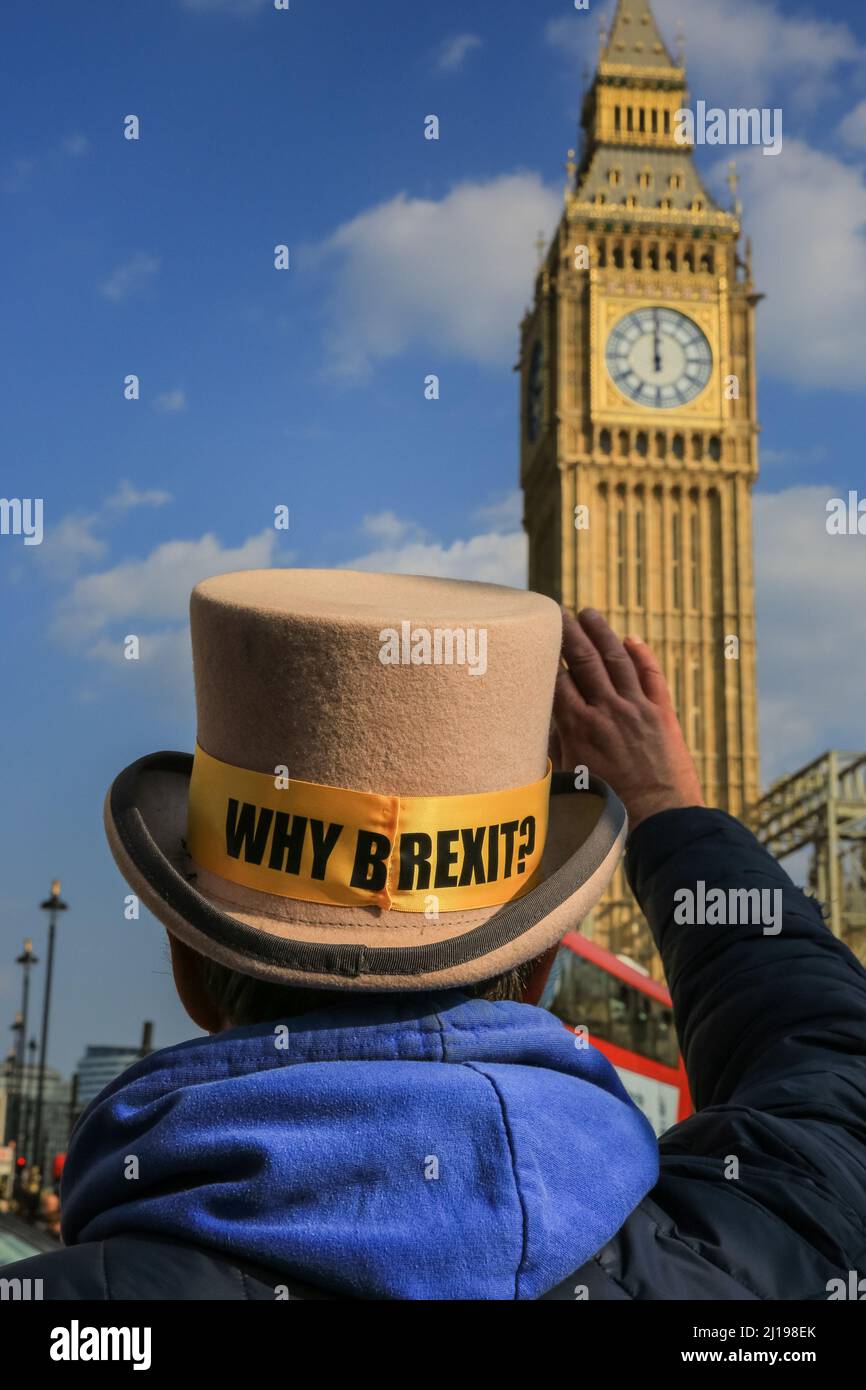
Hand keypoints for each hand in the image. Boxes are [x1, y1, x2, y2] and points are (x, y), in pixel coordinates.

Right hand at [551, 608, 704, 832]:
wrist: (660, 820)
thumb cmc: (608, 808)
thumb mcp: (570, 779)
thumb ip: (554, 748)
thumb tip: (541, 725)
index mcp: (579, 727)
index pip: (557, 678)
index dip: (546, 654)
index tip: (535, 636)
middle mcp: (607, 710)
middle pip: (584, 660)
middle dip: (569, 632)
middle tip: (557, 612)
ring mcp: (638, 709)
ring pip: (618, 659)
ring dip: (602, 633)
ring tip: (589, 613)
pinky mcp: (663, 715)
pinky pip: (652, 676)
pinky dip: (643, 655)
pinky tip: (632, 639)